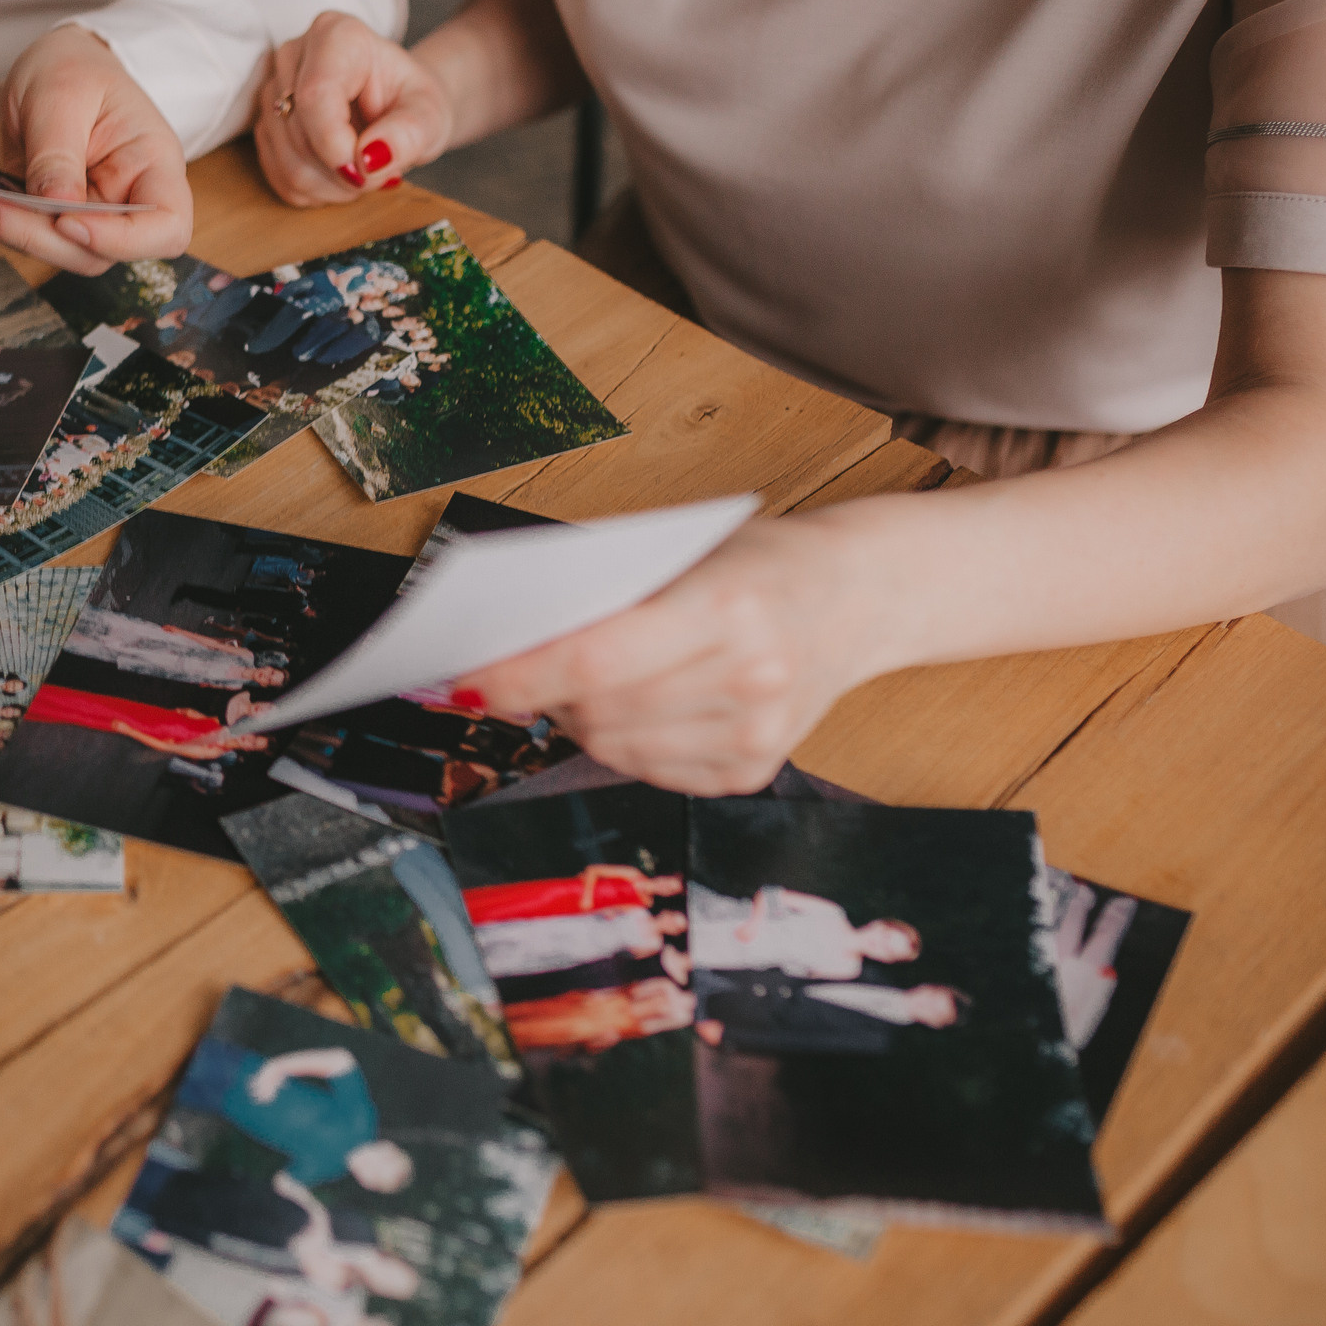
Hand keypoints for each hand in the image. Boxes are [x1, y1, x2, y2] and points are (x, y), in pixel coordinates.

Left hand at [0, 27, 194, 273]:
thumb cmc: (79, 66)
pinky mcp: (40, 214)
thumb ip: (59, 152)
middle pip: (88, 250)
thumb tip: (55, 208)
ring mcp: (80, 213)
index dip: (121, 240)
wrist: (60, 60)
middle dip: (27, 232)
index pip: (165, 228)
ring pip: (37, 243)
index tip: (70, 222)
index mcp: (153, 168)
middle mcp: (122, 201)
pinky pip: (5, 219)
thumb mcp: (66, 93)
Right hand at [254, 11, 455, 207]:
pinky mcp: (264, 126)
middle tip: (380, 172)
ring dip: (330, 186)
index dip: (335, 145)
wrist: (397, 105)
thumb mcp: (430, 115)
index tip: (366, 172)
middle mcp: (294, 56)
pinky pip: (278, 176)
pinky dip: (314, 190)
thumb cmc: (412, 102)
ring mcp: (273, 91)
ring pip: (286, 162)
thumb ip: (409, 133)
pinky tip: (338, 176)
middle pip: (298, 134)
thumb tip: (370, 158)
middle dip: (342, 172)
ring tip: (363, 171)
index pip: (315, 95)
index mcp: (337, 36)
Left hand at [454, 517, 893, 795]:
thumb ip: (603, 596)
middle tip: (514, 672)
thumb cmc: (756, 563)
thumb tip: (507, 641)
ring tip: (580, 684)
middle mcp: (750, 678)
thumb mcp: (683, 553)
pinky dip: (620, 742)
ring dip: (578, 720)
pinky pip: (648, 771)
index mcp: (728, 607)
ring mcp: (757, 735)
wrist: (858, 598)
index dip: (520, 676)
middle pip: (598, 710)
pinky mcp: (752, 772)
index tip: (468, 679)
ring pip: (613, 747)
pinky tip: (631, 708)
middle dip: (542, 695)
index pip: (595, 659)